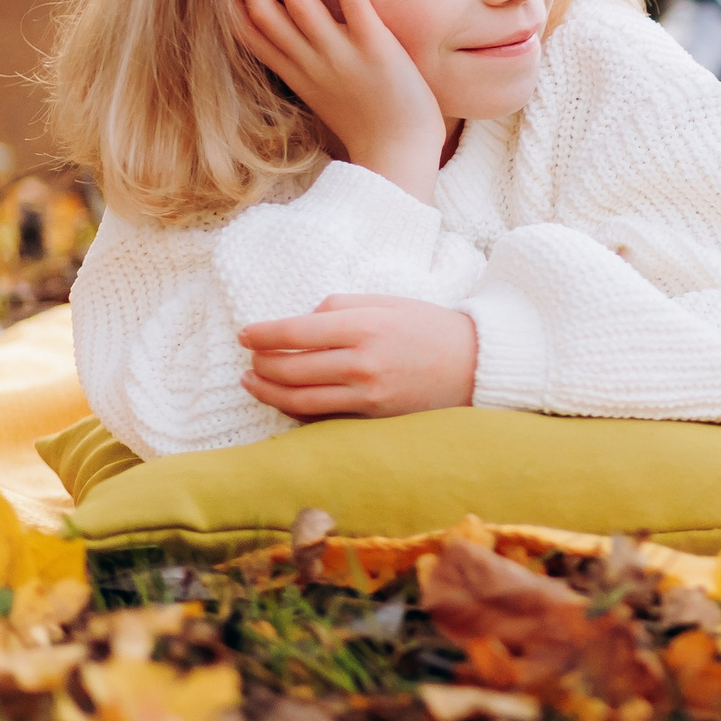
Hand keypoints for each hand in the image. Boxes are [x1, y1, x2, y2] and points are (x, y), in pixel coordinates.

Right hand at [234, 0, 446, 202]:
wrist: (400, 153)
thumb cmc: (368, 124)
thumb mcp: (322, 93)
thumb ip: (305, 65)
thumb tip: (295, 38)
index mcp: (295, 74)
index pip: (248, 34)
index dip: (229, 1)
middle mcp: (310, 64)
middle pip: (263, 15)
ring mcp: (340, 56)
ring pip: (300, 6)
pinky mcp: (375, 50)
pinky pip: (355, 9)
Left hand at [240, 293, 477, 418]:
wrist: (475, 364)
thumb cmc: (430, 327)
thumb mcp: (386, 302)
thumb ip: (339, 307)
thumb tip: (300, 322)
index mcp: (364, 327)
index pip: (295, 333)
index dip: (262, 334)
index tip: (245, 335)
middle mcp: (362, 363)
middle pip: (291, 369)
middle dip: (261, 365)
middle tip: (249, 359)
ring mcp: (367, 396)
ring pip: (299, 400)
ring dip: (268, 392)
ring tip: (253, 382)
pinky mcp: (372, 418)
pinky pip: (322, 418)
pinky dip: (295, 411)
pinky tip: (285, 401)